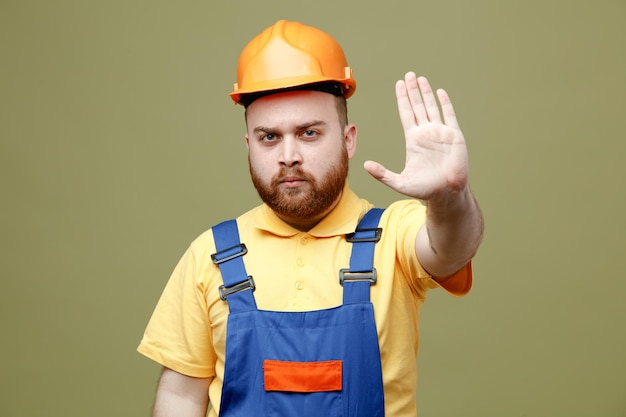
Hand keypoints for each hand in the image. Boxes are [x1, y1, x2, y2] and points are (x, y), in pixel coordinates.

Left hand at [364, 72, 468, 200]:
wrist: (447, 192)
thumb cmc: (425, 189)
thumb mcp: (400, 182)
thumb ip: (382, 174)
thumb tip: (365, 165)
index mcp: (413, 140)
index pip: (406, 113)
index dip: (402, 98)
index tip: (399, 84)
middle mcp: (426, 133)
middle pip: (417, 106)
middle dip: (412, 90)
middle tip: (408, 74)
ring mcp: (440, 133)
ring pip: (432, 107)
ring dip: (426, 93)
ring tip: (420, 78)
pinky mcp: (454, 136)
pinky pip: (449, 115)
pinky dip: (445, 103)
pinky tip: (440, 92)